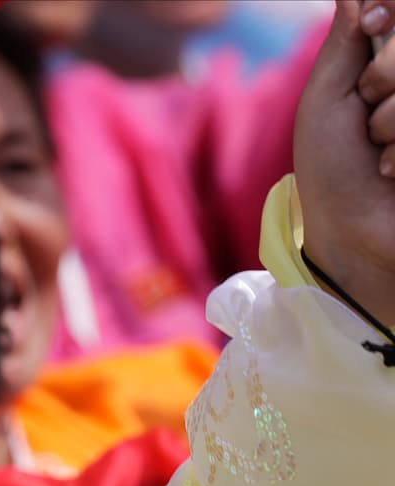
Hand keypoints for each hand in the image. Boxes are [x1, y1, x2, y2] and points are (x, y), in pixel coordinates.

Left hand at [295, 0, 394, 322]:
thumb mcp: (327, 98)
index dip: (390, 12)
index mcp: (392, 68)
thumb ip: (346, 41)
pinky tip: (394, 172)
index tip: (373, 22)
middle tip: (369, 109)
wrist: (351, 233)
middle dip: (386, 73)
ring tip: (382, 152)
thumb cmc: (332, 169)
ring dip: (394, 120)